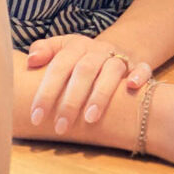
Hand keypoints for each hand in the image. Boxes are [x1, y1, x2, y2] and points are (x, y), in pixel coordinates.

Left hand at [25, 34, 153, 132]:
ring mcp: (120, 58)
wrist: (113, 51)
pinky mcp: (138, 65)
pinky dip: (139, 75)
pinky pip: (143, 68)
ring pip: (112, 71)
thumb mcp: (61, 50)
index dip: (47, 91)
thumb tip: (31, 60)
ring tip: (89, 119)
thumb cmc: (79, 58)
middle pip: (84, 71)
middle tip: (60, 127)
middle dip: (71, 100)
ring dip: (100, 94)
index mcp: (76, 46)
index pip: (59, 66)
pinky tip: (132, 87)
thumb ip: (44, 51)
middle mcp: (98, 50)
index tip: (36, 117)